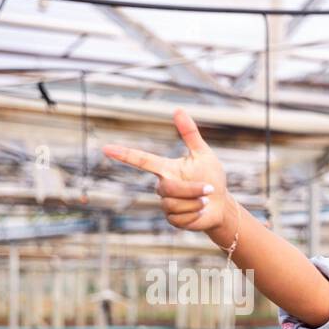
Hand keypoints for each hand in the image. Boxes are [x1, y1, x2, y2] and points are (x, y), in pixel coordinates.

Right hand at [103, 109, 233, 238]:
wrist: (221, 206)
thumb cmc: (212, 178)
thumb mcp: (204, 155)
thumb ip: (190, 134)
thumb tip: (178, 109)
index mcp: (166, 168)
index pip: (141, 159)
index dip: (124, 154)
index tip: (106, 149)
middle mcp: (162, 185)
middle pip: (167, 188)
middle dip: (191, 189)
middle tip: (209, 189)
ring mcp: (165, 203)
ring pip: (174, 204)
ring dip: (195, 203)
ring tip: (205, 201)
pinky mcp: (172, 219)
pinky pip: (179, 218)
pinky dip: (195, 215)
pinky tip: (201, 212)